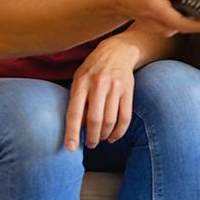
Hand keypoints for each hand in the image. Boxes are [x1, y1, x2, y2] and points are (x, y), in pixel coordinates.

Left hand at [64, 35, 138, 150]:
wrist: (117, 51)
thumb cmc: (93, 69)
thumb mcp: (79, 79)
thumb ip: (77, 101)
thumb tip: (78, 129)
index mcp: (81, 82)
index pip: (75, 112)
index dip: (72, 132)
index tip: (70, 148)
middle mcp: (98, 84)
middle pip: (95, 120)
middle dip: (92, 138)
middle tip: (89, 145)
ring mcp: (115, 87)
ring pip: (110, 121)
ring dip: (104, 136)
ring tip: (100, 140)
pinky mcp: (128, 91)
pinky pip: (125, 117)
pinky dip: (119, 132)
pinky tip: (113, 137)